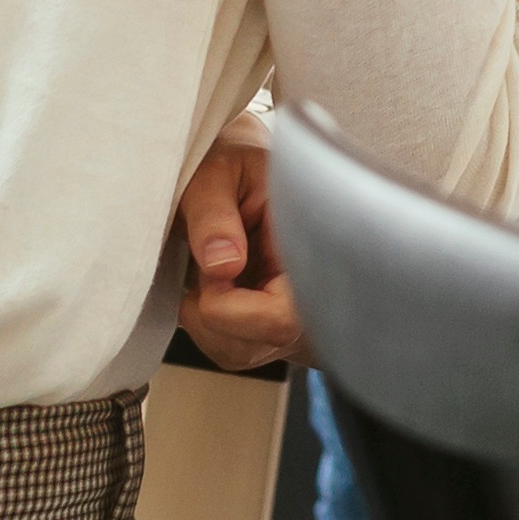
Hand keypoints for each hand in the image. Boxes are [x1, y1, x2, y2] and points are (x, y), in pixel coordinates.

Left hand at [173, 127, 301, 369]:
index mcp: (314, 247)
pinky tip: (215, 283)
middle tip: (204, 263)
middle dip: (212, 310)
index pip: (284, 317)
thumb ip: (214, 215)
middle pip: (257, 343)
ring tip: (213, 266)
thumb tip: (222, 267)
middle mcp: (312, 293)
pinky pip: (226, 350)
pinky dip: (204, 321)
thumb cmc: (231, 168)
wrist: (237, 175)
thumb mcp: (217, 174)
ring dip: (204, 315)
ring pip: (235, 351)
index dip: (233, 306)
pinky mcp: (268, 333)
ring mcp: (293, 319)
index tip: (209, 268)